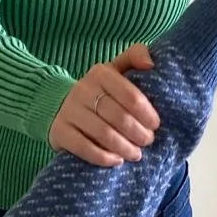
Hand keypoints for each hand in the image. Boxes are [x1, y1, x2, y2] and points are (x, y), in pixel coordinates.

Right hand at [48, 44, 160, 166]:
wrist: (60, 104)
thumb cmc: (101, 90)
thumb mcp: (117, 68)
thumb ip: (136, 56)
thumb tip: (151, 63)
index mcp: (101, 73)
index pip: (131, 96)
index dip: (147, 114)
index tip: (156, 124)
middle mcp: (83, 89)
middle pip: (119, 117)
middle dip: (139, 133)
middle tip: (148, 141)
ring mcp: (69, 110)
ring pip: (104, 134)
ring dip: (125, 148)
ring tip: (136, 154)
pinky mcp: (59, 131)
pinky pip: (84, 147)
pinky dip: (104, 157)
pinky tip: (117, 160)